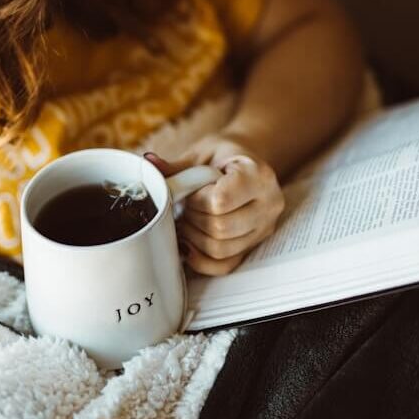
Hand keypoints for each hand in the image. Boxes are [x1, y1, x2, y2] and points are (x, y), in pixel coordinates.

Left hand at [144, 135, 284, 275]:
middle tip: (185, 205)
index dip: (196, 199)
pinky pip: (224, 265)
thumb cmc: (224, 155)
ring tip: (187, 218)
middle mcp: (269, 204)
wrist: (245, 163)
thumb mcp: (202, 153)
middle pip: (220, 227)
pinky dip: (201, 258)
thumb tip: (150, 164)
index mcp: (258, 175)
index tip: (191, 190)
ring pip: (220, 249)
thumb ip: (178, 166)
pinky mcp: (254, 246)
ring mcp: (264, 228)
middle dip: (193, 218)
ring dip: (194, 237)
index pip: (221, 200)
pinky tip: (190, 240)